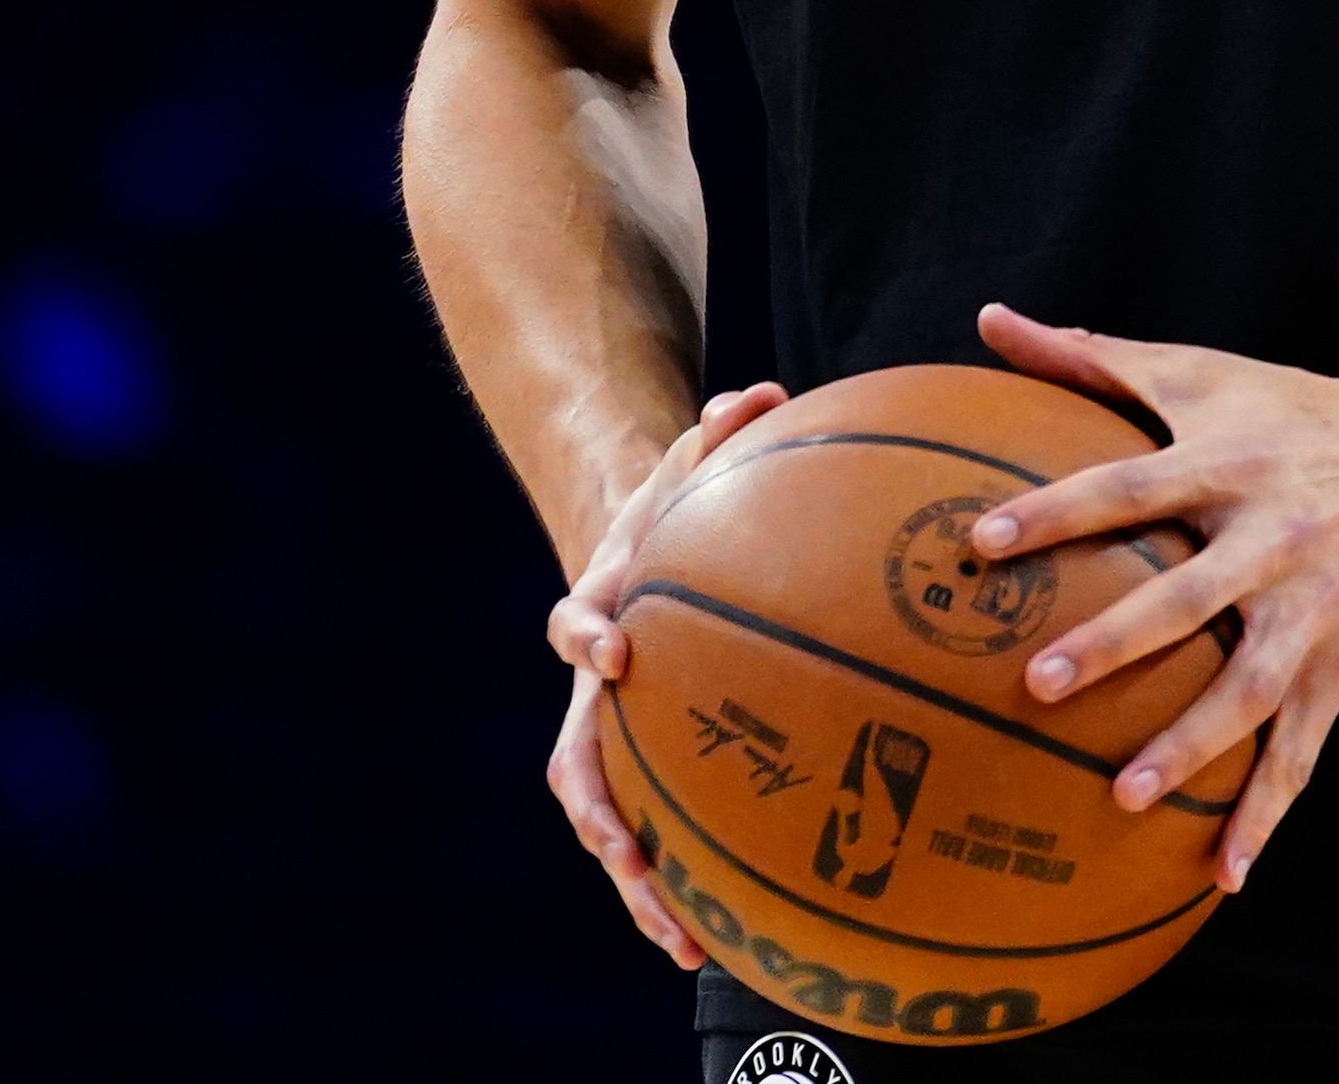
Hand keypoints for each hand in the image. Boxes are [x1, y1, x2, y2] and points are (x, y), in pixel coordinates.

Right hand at [541, 380, 788, 966]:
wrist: (641, 553)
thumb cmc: (678, 510)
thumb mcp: (692, 464)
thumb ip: (722, 433)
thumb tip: (766, 394)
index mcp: (596, 610)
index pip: (572, 625)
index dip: (586, 637)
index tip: (616, 649)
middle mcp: (591, 688)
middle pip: (573, 758)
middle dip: (596, 807)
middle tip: (623, 850)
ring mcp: (613, 736)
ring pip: (604, 819)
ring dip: (634, 883)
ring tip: (680, 940)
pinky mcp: (645, 771)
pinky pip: (652, 835)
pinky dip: (674, 890)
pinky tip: (717, 944)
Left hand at [962, 300, 1338, 895]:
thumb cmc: (1295, 410)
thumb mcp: (1203, 372)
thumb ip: (1091, 357)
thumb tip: (990, 319)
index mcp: (1229, 463)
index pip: (1130, 484)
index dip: (1058, 511)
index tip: (983, 540)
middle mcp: (1273, 536)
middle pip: (1188, 594)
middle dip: (1117, 641)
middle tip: (1039, 685)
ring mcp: (1317, 607)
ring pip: (1252, 685)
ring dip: (1194, 744)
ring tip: (1125, 796)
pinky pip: (1305, 746)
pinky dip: (1269, 812)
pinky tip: (1223, 874)